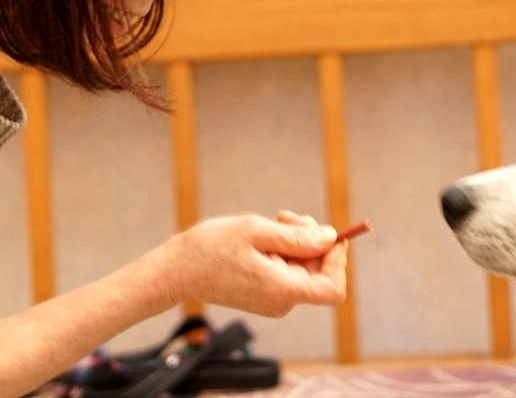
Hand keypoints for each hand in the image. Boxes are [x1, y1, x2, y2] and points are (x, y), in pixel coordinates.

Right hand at [161, 211, 347, 316]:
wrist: (174, 270)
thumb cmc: (210, 249)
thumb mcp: (258, 232)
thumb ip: (298, 237)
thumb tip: (330, 238)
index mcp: (283, 290)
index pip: (333, 288)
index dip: (338, 260)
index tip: (328, 234)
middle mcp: (282, 302)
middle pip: (320, 272)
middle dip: (313, 240)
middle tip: (288, 216)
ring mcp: (273, 300)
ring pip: (305, 267)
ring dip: (298, 240)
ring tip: (275, 220)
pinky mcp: (265, 293)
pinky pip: (289, 269)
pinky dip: (285, 248)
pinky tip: (267, 234)